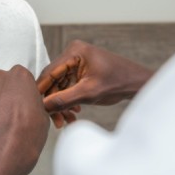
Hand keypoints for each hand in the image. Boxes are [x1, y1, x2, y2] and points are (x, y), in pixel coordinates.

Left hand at [0, 65, 49, 174]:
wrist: (0, 152)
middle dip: (5, 95)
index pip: (22, 78)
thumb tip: (33, 109)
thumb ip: (35, 105)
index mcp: (20, 75)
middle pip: (2, 82)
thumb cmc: (24, 134)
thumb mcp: (43, 117)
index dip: (23, 93)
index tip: (24, 103)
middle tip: (12, 114)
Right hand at [36, 40, 153, 126]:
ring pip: (59, 85)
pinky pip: (67, 86)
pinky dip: (68, 99)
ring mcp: (76, 61)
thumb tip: (44, 106)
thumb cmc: (118, 83)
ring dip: (61, 103)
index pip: (49, 73)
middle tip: (57, 122)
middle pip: (53, 80)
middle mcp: (73, 53)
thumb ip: (65, 99)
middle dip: (54, 101)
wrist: (136, 83)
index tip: (37, 109)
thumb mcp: (90, 93)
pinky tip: (74, 112)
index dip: (41, 92)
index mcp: (74, 52)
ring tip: (67, 120)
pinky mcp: (80, 70)